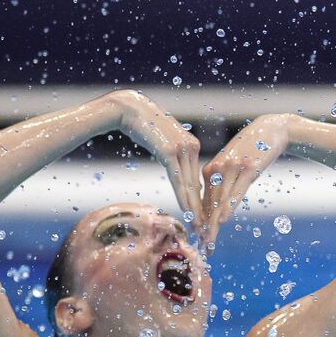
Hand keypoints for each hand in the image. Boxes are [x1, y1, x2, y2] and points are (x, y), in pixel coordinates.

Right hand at [104, 90, 204, 225]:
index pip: (198, 178)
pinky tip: (187, 210)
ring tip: (199, 225)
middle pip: (198, 184)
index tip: (205, 216)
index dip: (202, 199)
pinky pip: (178, 179)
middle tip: (206, 228)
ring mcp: (182, 149)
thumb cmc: (143, 125)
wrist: (129, 108)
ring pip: (190, 184)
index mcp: (193, 146)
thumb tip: (177, 171)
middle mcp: (192, 147)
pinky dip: (183, 196)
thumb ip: (173, 156)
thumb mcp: (163, 142)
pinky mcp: (169, 151)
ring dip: (195, 207)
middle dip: (202, 209)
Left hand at [198, 115, 289, 248]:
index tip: (200, 240)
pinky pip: (236, 191)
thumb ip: (224, 184)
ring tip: (210, 240)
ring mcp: (232, 168)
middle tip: (203, 246)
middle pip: (209, 204)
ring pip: (220, 201)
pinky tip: (224, 220)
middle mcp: (218, 169)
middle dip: (206, 228)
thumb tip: (219, 207)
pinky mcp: (248, 168)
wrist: (272, 129)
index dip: (202, 222)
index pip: (203, 202)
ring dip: (214, 223)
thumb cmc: (253, 150)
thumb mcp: (235, 166)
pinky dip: (229, 206)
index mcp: (210, 169)